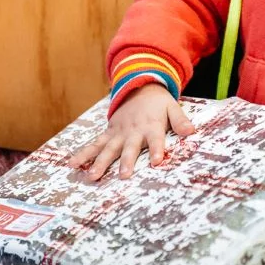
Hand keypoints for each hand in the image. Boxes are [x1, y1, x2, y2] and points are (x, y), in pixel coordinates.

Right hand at [68, 84, 194, 180]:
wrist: (138, 86)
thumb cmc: (158, 103)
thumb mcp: (172, 107)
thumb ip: (180, 121)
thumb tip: (192, 131)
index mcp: (151, 125)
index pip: (156, 139)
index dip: (157, 149)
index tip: (156, 161)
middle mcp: (133, 131)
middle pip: (129, 148)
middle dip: (126, 161)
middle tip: (123, 176)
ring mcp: (118, 133)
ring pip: (107, 149)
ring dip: (100, 163)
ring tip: (91, 177)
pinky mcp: (108, 133)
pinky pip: (94, 144)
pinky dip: (83, 154)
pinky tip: (72, 165)